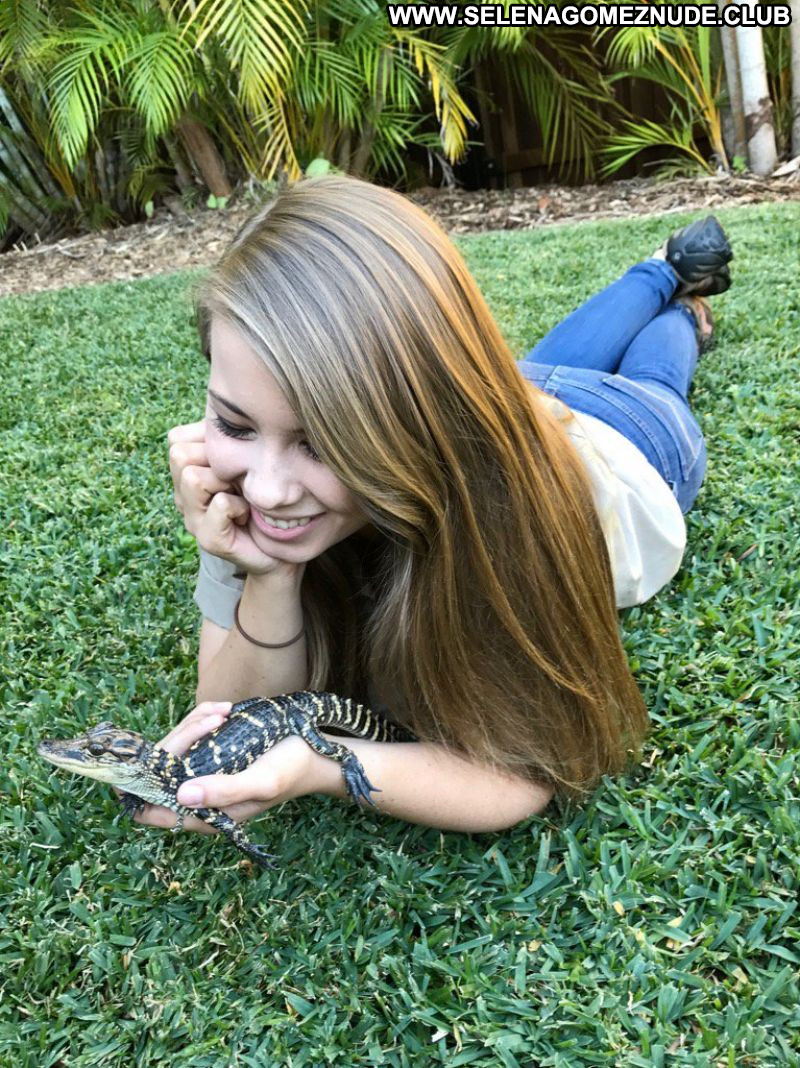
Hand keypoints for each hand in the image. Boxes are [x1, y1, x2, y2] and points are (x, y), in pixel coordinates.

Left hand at [129, 700, 320, 835]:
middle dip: (179, 739)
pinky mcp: (212, 756)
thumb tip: (180, 794)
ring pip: (174, 747)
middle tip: (214, 720)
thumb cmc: (292, 770)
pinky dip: (202, 716)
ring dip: (193, 723)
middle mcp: (198, 799)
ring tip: (226, 711)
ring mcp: (203, 776)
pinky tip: (225, 709)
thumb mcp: (263, 780)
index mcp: (206, 816)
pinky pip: (191, 733)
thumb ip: (225, 790)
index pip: (149, 810)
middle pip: (158, 771)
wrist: (317, 752)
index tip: (159, 753)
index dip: (141, 785)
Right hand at [167, 419, 299, 576]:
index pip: (176, 439)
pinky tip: (247, 514)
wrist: (282, 545)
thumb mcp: (244, 458)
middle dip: (216, 459)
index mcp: (188, 473)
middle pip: (180, 454)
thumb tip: (220, 409)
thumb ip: (225, 436)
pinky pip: (218, 504)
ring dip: (226, 482)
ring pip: (193, 477)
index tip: (234, 459)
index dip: (208, 440)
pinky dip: (237, 505)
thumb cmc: (265, 497)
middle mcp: (183, 496)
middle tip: (237, 480)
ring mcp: (193, 519)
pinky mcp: (209, 540)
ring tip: (242, 496)